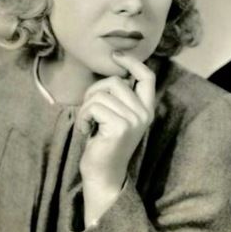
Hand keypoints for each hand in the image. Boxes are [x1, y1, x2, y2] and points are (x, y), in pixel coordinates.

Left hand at [75, 52, 155, 225]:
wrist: (103, 175)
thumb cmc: (104, 144)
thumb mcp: (118, 116)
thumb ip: (121, 96)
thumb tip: (116, 70)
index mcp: (146, 109)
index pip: (147, 76)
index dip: (132, 62)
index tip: (116, 55)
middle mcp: (145, 113)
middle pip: (116, 82)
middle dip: (95, 91)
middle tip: (90, 110)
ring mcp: (134, 120)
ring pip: (102, 94)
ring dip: (87, 107)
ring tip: (89, 123)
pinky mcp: (120, 127)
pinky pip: (94, 107)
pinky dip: (84, 117)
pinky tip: (86, 131)